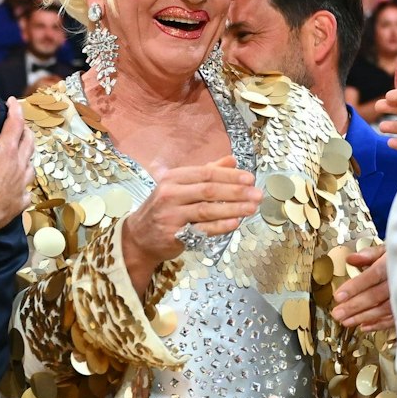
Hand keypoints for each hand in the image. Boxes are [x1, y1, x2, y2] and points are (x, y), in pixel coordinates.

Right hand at [0, 97, 34, 232]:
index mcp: (8, 149)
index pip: (16, 122)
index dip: (15, 109)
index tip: (12, 101)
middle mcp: (20, 164)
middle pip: (29, 142)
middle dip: (25, 130)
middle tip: (19, 125)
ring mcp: (22, 184)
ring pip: (30, 165)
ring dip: (28, 156)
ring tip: (22, 153)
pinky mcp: (20, 201)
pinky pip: (26, 191)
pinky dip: (24, 185)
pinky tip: (20, 186)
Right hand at [122, 157, 263, 283]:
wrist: (139, 237)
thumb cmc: (164, 209)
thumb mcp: (179, 186)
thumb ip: (206, 172)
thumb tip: (232, 160)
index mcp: (173, 178)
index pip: (206, 173)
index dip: (230, 176)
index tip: (250, 178)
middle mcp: (170, 194)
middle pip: (208, 190)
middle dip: (236, 192)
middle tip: (257, 194)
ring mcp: (170, 215)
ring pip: (207, 210)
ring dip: (232, 209)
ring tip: (252, 208)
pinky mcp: (173, 235)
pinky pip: (201, 230)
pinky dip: (219, 227)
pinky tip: (235, 223)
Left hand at [332, 245, 392, 331]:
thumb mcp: (390, 249)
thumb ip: (370, 254)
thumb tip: (351, 258)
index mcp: (393, 264)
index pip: (372, 276)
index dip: (355, 287)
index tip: (339, 296)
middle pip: (375, 295)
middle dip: (354, 306)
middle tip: (338, 314)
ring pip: (384, 309)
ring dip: (364, 317)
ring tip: (346, 322)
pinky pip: (395, 319)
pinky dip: (379, 324)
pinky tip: (364, 326)